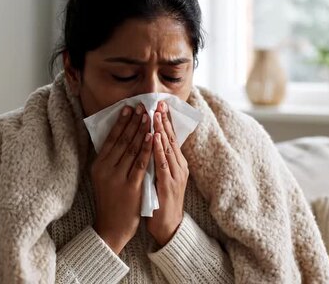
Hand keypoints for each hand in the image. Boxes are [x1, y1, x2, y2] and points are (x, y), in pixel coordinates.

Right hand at [91, 103, 152, 253]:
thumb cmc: (110, 200)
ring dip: (141, 130)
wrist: (111, 227)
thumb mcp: (103, 178)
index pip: (110, 139)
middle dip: (133, 122)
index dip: (121, 122)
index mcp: (98, 165)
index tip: (128, 108)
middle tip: (142, 107)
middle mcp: (106, 169)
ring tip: (149, 116)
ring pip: (132, 149)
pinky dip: (147, 148)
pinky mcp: (131, 187)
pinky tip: (152, 137)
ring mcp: (118, 178)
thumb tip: (119, 136)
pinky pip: (141, 163)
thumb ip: (109, 159)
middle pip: (122, 140)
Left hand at [146, 100, 188, 246]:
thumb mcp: (160, 175)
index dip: (165, 121)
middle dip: (164, 120)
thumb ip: (157, 159)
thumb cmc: (161, 200)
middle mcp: (179, 166)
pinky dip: (159, 150)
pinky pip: (163, 164)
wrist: (168, 225)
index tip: (159, 105)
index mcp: (176, 163)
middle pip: (171, 138)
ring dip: (161, 130)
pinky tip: (154, 138)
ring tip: (155, 115)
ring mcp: (176, 175)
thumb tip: (149, 140)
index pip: (170, 137)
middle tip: (158, 103)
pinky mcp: (169, 185)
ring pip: (168, 148)